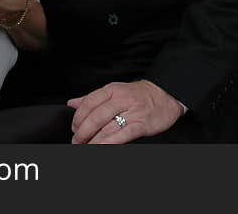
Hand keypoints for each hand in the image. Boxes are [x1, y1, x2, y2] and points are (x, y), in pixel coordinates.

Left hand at [68, 80, 184, 143]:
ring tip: (86, 147)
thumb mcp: (115, 91)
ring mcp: (132, 112)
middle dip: (83, 132)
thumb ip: (92, 98)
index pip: (89, 102)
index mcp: (112, 90)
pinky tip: (102, 147)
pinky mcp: (142, 124)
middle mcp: (122, 99)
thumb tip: (72, 103)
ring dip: (93, 141)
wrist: (166, 95)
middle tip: (77, 141)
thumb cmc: (138, 95)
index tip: (74, 128)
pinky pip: (123, 135)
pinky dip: (110, 143)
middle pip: (96, 116)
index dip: (78, 117)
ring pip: (108, 128)